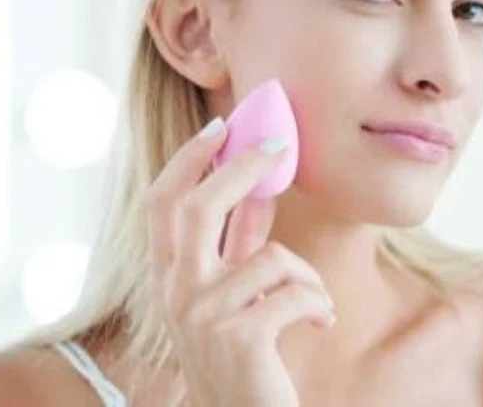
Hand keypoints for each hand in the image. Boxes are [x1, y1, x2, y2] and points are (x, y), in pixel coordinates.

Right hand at [146, 117, 334, 406]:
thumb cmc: (240, 354)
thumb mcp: (230, 293)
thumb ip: (238, 242)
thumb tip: (259, 186)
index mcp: (168, 275)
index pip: (162, 202)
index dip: (187, 160)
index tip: (221, 128)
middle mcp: (175, 291)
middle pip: (198, 206)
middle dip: (240, 168)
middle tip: (278, 147)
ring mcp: (202, 314)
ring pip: (270, 256)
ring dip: (308, 276)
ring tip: (316, 302)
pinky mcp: (239, 337)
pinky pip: (296, 292)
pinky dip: (319, 304)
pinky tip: (321, 322)